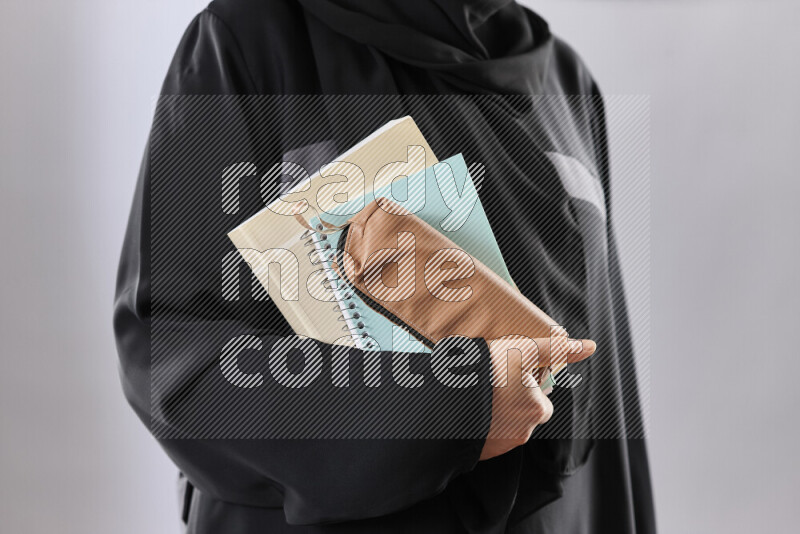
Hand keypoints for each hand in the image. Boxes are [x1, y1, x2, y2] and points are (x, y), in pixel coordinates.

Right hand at [479, 335, 595, 460]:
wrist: (447, 402)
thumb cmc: (486, 372)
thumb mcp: (522, 350)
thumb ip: (555, 349)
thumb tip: (590, 346)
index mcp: (537, 408)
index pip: (540, 394)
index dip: (524, 380)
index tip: (506, 373)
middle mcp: (524, 431)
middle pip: (523, 411)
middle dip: (511, 399)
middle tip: (491, 382)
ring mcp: (502, 445)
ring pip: (505, 423)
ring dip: (496, 411)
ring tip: (477, 393)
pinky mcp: (483, 452)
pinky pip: (488, 436)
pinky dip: (483, 423)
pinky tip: (470, 408)